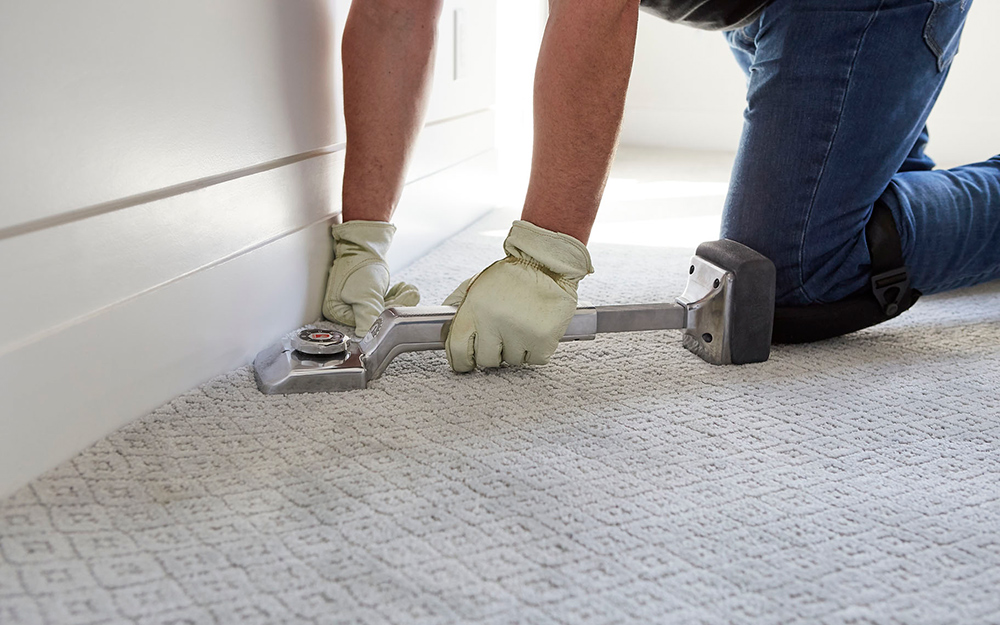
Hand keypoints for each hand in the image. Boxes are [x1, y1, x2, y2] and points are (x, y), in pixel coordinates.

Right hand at [323, 220, 419, 334]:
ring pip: (384, 312)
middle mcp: (344, 312)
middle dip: (396, 306)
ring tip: (407, 289)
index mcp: (337, 313)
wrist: (363, 245)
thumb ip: (367, 316)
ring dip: (399, 301)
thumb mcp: (364, 294)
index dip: (384, 319)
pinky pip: (385, 304)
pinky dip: (396, 297)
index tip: (397, 307)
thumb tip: (366, 336)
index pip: (365, 327)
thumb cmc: (359, 266)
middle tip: (409, 294)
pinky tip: (402, 289)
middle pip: (376, 319)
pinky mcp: (367, 297)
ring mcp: (356, 304)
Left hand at [444, 220, 593, 371]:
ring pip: (512, 362)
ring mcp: (520, 332)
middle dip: (493, 351)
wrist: (548, 263)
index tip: (466, 363)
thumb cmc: (511, 276)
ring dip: (516, 349)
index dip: (461, 361)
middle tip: (502, 334)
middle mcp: (495, 321)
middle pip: (486, 360)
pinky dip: (536, 350)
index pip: (457, 349)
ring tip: (522, 325)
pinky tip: (535, 329)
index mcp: (474, 308)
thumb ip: (457, 306)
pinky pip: (535, 360)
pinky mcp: (544, 339)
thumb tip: (444, 332)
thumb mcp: (476, 284)